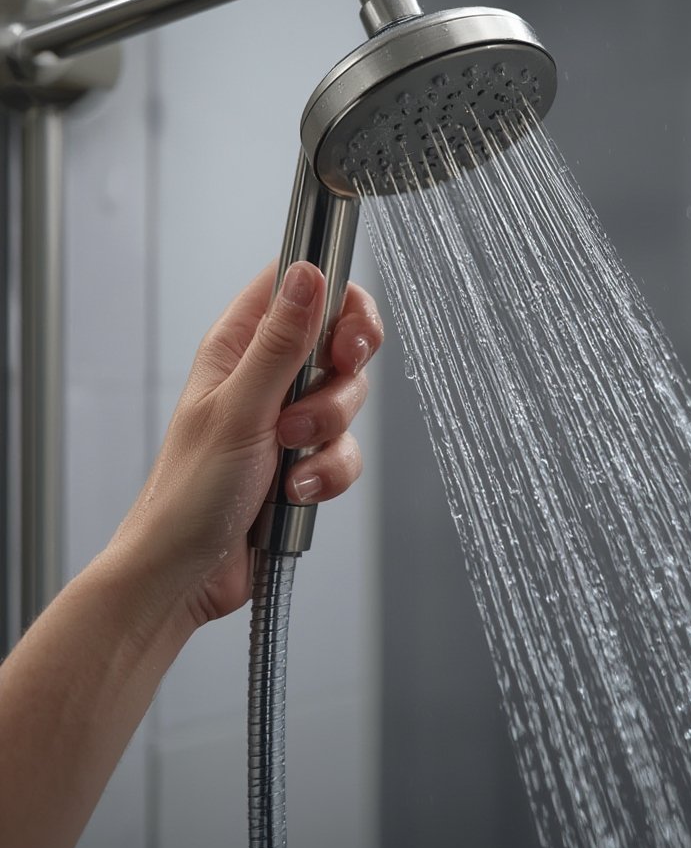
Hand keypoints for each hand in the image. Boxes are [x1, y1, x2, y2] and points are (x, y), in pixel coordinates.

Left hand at [109, 260, 382, 628]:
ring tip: (288, 459)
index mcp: (238, 347)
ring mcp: (287, 419)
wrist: (185, 573)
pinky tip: (294, 493)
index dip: (336, 298)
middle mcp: (265, 376)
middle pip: (338, 343)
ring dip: (328, 436)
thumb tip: (308, 274)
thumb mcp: (238, 409)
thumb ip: (280, 343)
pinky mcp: (304, 461)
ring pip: (347, 402)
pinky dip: (328, 475)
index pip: (298, 286)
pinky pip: (344, 453)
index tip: (347, 336)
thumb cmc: (187, 492)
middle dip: (340, 380)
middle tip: (321, 397)